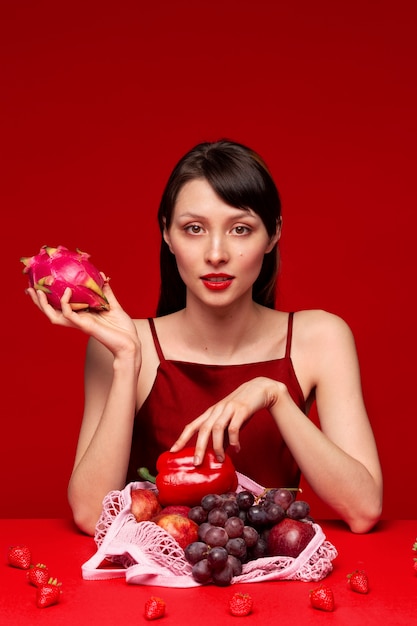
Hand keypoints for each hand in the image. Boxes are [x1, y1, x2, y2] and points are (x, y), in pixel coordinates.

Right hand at [26, 280, 139, 357]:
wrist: (130, 343)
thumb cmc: (122, 328)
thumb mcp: (113, 305)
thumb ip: (106, 292)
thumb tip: (103, 276)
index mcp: (82, 316)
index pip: (59, 308)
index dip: (48, 300)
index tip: (39, 287)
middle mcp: (78, 320)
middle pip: (51, 312)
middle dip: (38, 302)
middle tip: (29, 289)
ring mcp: (80, 323)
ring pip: (54, 316)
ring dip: (44, 305)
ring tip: (38, 291)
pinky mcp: (85, 325)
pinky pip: (69, 314)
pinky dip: (65, 302)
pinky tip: (66, 290)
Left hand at [170, 377, 287, 464]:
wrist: (259, 389)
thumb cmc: (242, 408)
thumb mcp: (229, 421)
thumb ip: (223, 436)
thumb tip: (218, 454)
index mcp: (211, 413)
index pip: (192, 426)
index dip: (182, 438)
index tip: (172, 451)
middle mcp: (217, 410)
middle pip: (203, 429)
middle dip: (198, 447)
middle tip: (196, 463)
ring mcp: (228, 409)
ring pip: (217, 428)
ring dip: (218, 446)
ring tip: (221, 459)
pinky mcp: (241, 409)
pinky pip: (234, 427)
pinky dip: (234, 440)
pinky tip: (237, 449)